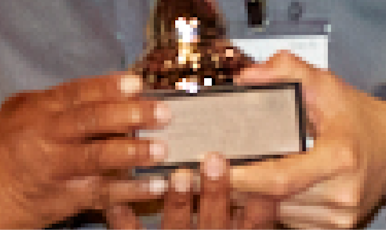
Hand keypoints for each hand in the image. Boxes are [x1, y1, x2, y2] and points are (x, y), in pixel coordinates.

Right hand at [0, 72, 170, 229]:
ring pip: (98, 157)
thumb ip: (54, 102)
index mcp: (36, 111)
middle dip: (130, 114)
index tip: (137, 82)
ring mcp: (52, 169)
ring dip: (134, 152)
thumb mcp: (16, 114)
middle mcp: (44, 137)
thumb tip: (99, 91)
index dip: (109, 86)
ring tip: (161, 149)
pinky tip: (154, 185)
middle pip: (92, 120)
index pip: (78, 92)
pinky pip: (101, 193)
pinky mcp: (60, 199)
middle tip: (161, 113)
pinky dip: (131, 190)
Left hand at [107, 153, 280, 229]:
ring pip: (176, 228)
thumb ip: (248, 223)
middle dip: (215, 192)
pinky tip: (117, 203)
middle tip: (214, 161)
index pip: (254, 226)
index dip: (260, 204)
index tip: (263, 178)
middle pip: (215, 222)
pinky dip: (124, 221)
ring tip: (179, 177)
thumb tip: (267, 196)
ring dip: (178, 202)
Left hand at [228, 54, 385, 229]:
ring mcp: (339, 217)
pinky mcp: (335, 229)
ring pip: (278, 214)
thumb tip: (248, 77)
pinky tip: (264, 190)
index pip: (280, 179)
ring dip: (254, 200)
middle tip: (208, 171)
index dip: (244, 177)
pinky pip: (291, 221)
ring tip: (234, 177)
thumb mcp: (326, 84)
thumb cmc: (357, 117)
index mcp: (339, 158)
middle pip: (273, 200)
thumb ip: (287, 71)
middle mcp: (341, 193)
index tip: (214, 167)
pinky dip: (274, 208)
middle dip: (240, 186)